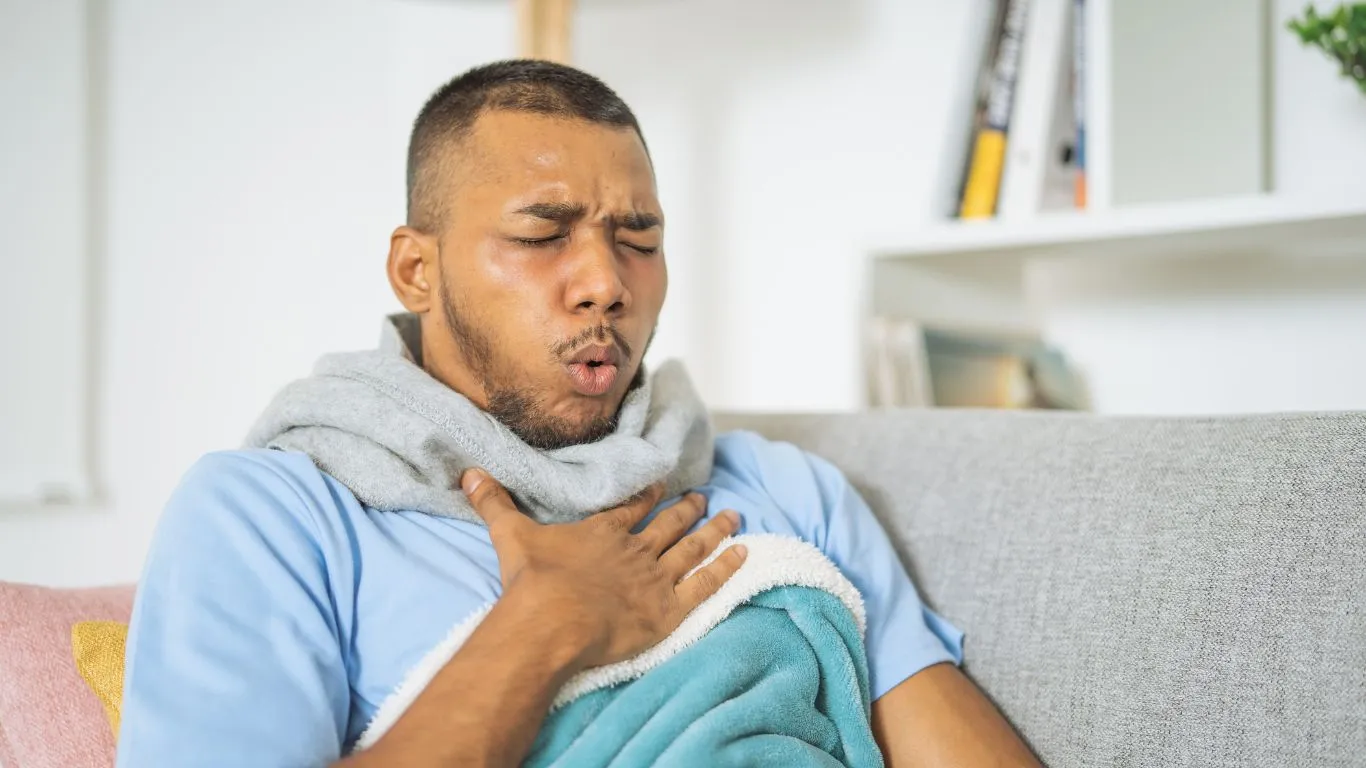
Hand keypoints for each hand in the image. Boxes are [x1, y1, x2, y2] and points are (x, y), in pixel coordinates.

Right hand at [461, 469, 747, 667]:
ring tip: (733, 515)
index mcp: (604, 532)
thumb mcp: (511, 534)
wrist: (554, 618)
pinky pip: (707, 584)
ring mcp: (656, 579)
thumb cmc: (534, 580)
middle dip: (688, 510)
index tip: (662, 484)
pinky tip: (744, 552)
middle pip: (669, 525)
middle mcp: (635, 551)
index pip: (632, 509)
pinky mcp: (670, 609)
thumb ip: (494, 503)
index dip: (648, 496)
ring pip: (693, 548)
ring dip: (714, 530)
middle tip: (704, 496)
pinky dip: (727, 567)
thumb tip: (469, 474)